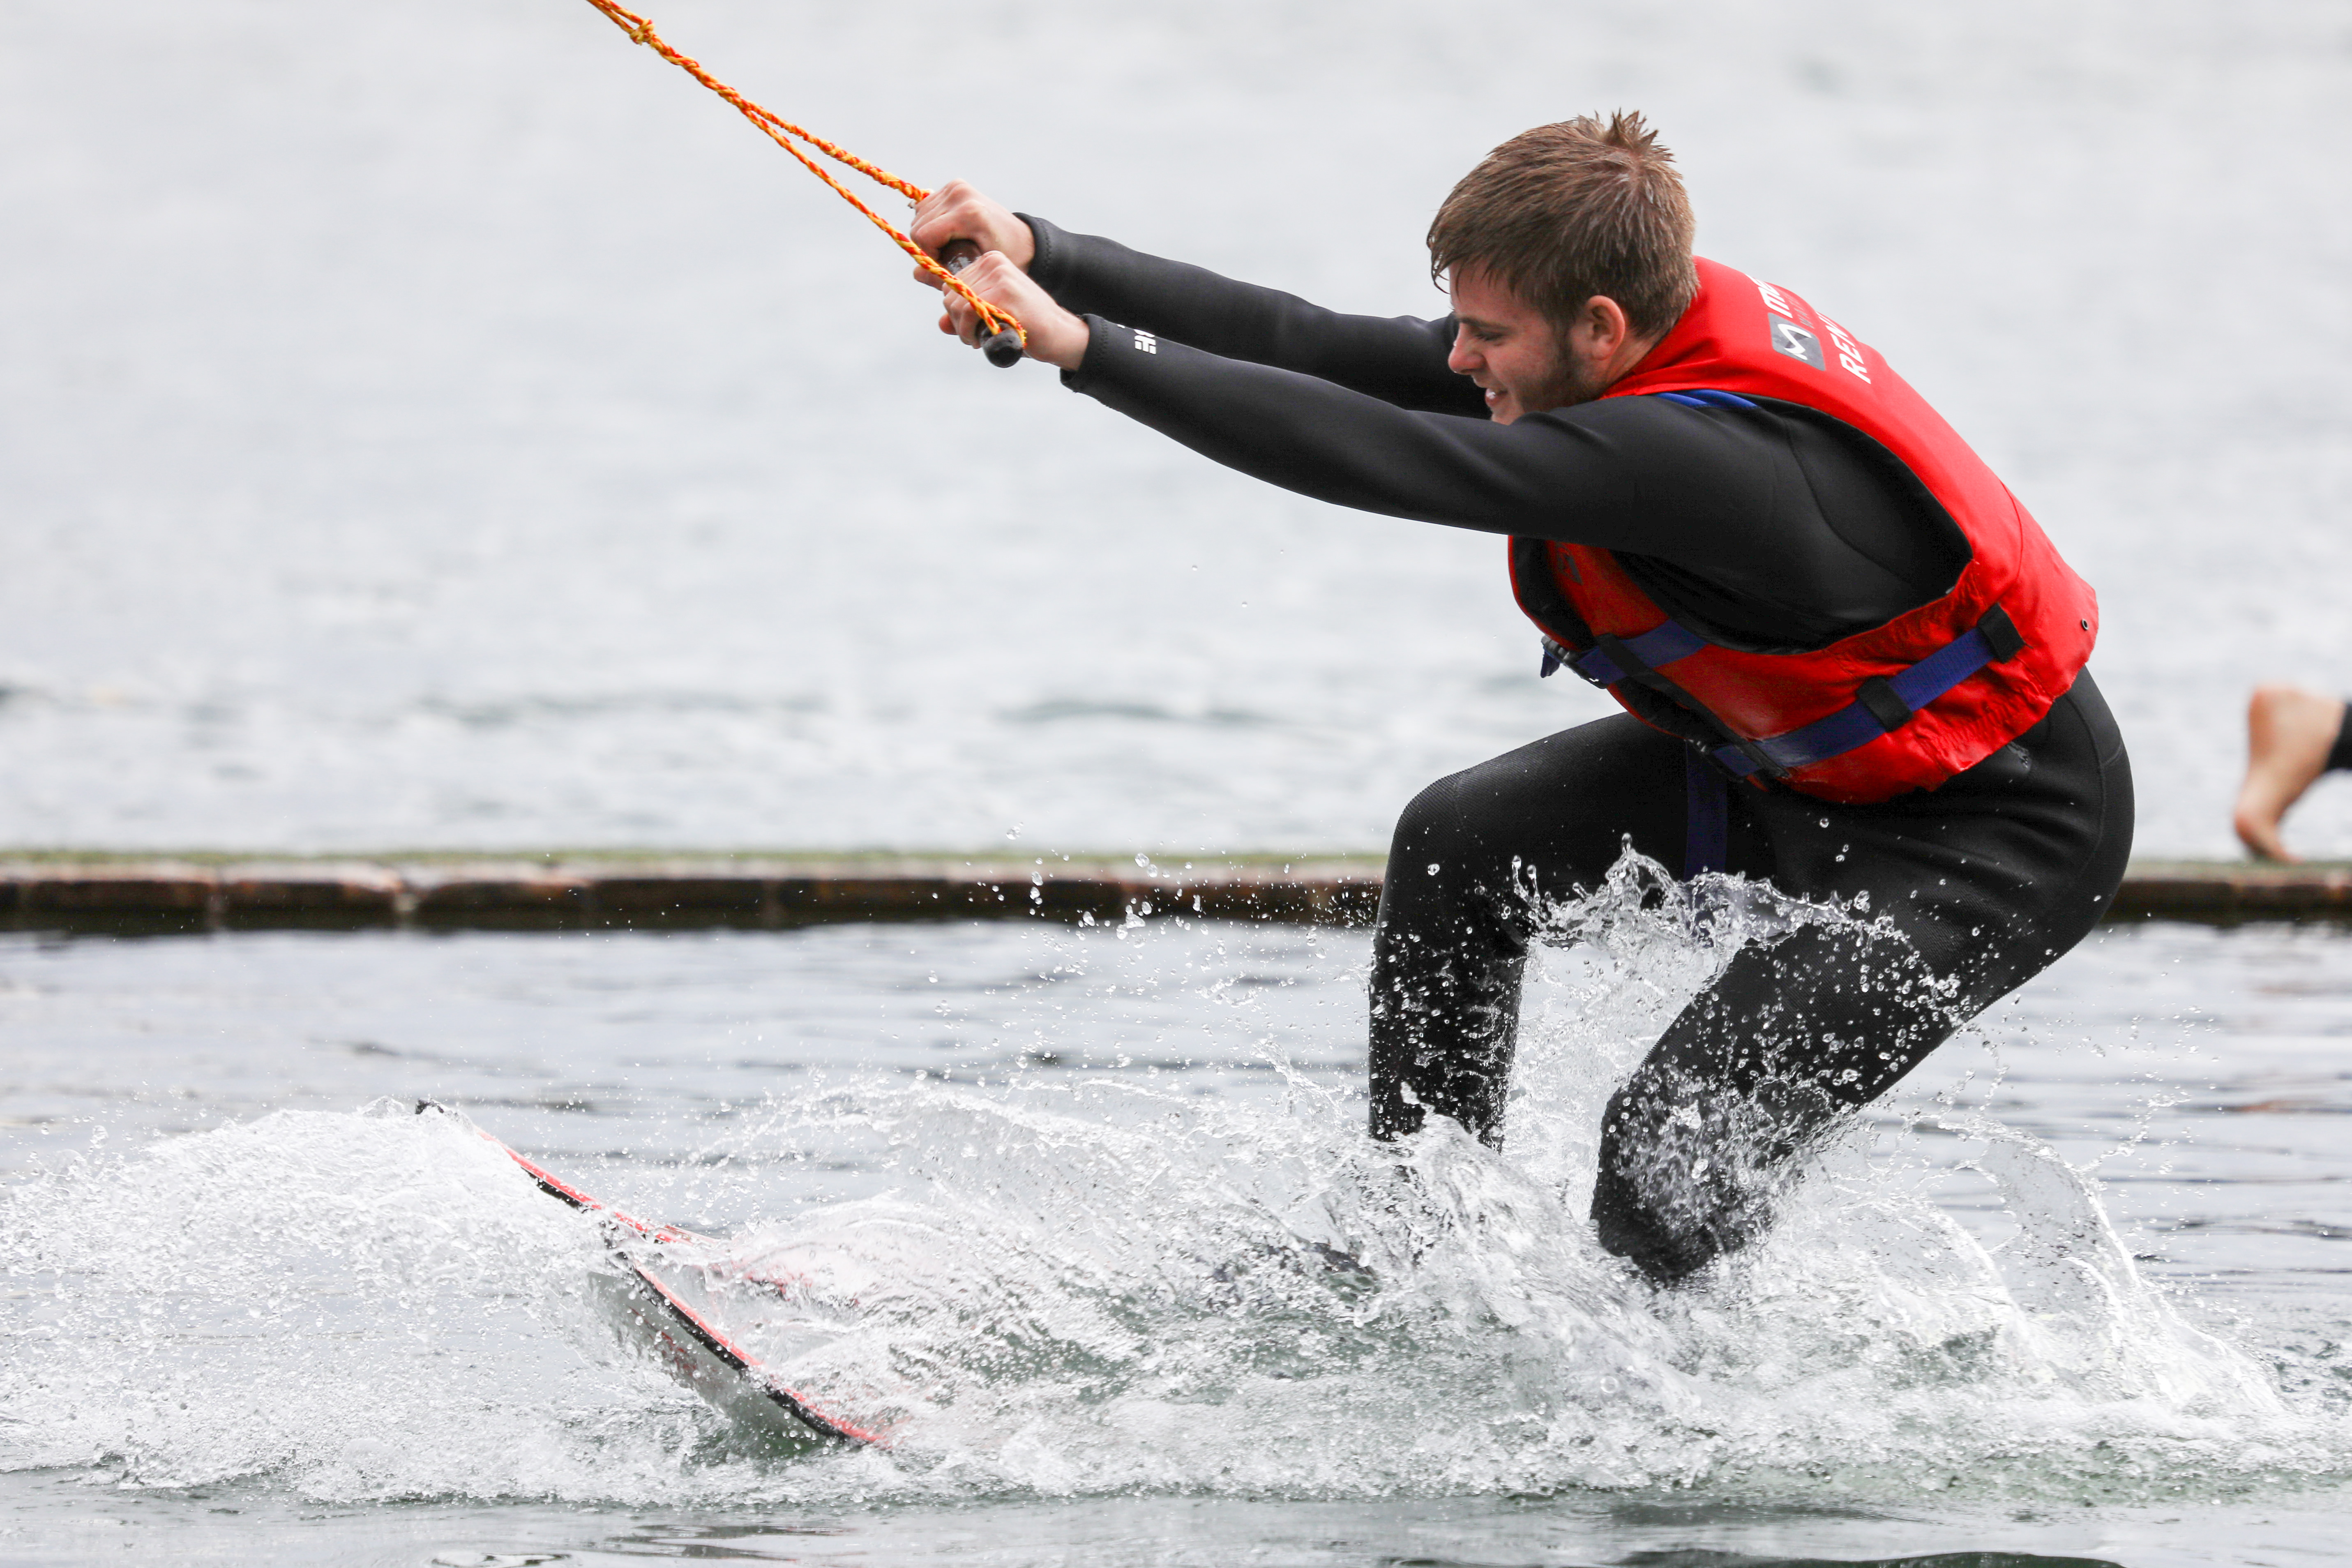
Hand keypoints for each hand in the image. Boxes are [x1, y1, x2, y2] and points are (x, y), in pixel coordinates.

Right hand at [909, 180, 1034, 281]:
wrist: (1022, 239)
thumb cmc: (1004, 259)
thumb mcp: (976, 272)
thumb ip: (943, 275)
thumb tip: (917, 272)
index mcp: (968, 213)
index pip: (924, 235)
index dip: (928, 255)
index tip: (944, 265)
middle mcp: (960, 194)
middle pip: (918, 225)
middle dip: (928, 246)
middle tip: (947, 257)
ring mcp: (956, 186)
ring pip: (919, 215)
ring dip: (928, 234)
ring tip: (949, 246)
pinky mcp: (955, 185)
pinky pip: (926, 207)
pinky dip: (932, 222)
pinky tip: (949, 233)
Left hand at [937, 250, 1090, 370]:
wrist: (1059, 334)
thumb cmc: (1027, 325)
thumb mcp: (993, 315)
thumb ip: (967, 316)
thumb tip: (941, 324)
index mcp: (991, 261)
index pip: (952, 283)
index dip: (955, 310)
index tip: (971, 326)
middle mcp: (993, 262)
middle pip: (950, 293)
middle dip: (957, 320)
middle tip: (973, 336)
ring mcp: (999, 275)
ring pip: (955, 304)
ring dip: (962, 329)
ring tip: (976, 340)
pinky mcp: (1002, 293)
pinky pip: (967, 313)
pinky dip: (968, 332)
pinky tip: (980, 341)